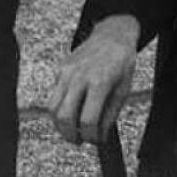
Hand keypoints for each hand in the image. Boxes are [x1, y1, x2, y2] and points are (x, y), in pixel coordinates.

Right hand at [48, 15, 139, 143]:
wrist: (113, 35)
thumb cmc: (121, 62)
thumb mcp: (124, 89)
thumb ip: (110, 115)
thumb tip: (98, 137)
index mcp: (100, 81)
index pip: (88, 120)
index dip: (91, 137)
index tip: (95, 141)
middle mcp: (80, 76)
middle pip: (64, 117)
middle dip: (70, 135)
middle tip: (80, 140)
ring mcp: (67, 72)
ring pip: (52, 109)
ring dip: (60, 125)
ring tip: (73, 130)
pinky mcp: (61, 69)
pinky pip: (54, 95)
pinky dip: (60, 108)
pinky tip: (73, 108)